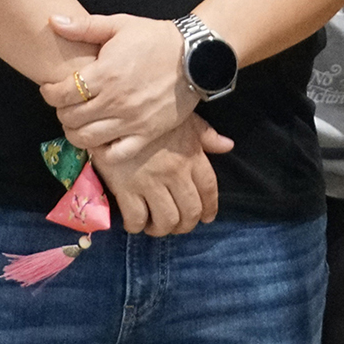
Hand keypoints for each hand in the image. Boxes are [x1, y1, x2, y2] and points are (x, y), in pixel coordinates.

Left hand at [41, 13, 200, 152]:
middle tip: (65, 105)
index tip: (51, 89)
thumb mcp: (120, 24)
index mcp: (106, 74)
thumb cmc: (155, 38)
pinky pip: (116, 154)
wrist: (196, 56)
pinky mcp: (147, 134)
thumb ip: (84, 26)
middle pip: (70, 118)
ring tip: (78, 122)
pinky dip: (102, 151)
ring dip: (75, 132)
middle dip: (61, 111)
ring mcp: (131, 121)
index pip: (62, 93)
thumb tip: (53, 20)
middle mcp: (116, 101)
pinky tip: (101, 138)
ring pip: (87, 139)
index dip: (50, 93)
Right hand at [89, 114, 233, 237]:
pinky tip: (136, 222)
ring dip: (163, 229)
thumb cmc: (150, 116)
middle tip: (178, 225)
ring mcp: (150, 181)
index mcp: (191, 155)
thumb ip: (206, 135)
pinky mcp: (126, 188)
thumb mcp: (184, 119)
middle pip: (190, 211)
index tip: (207, 217)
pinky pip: (137, 218)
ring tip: (156, 226)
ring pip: (167, 220)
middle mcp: (175, 172)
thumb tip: (228, 146)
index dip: (210, 207)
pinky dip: (137, 226)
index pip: (209, 189)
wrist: (114, 113)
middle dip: (186, 225)